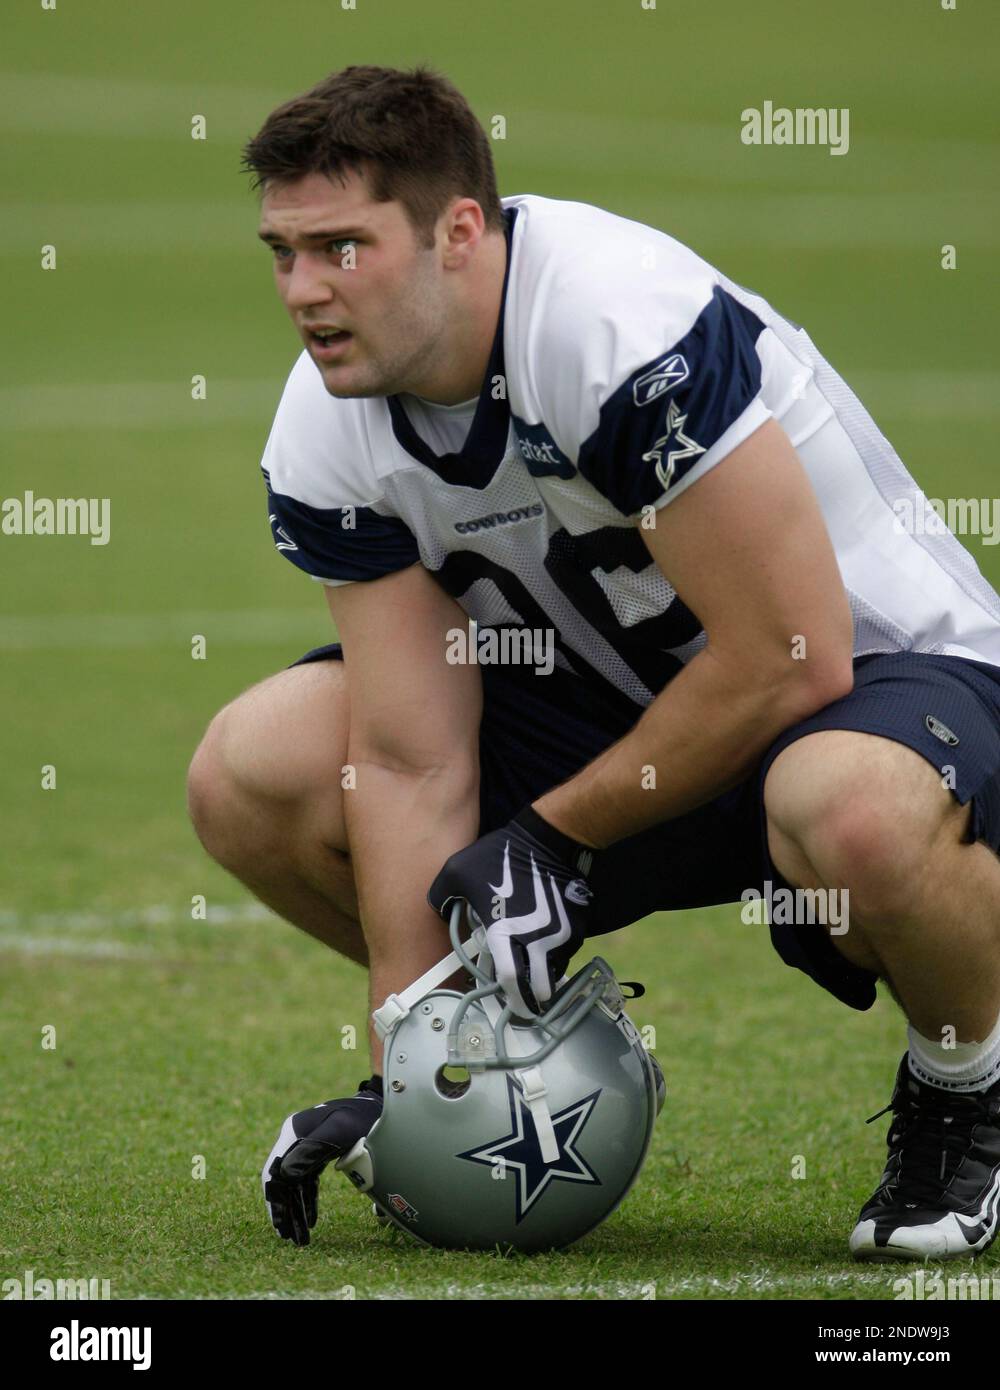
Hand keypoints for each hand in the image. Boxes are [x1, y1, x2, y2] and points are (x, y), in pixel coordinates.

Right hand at [261, 1079, 382, 1244]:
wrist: (378, 1106)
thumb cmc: (360, 1117)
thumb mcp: (338, 1132)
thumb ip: (311, 1150)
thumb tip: (284, 1175)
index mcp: (293, 1132)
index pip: (275, 1172)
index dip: (275, 1201)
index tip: (279, 1226)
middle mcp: (294, 1139)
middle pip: (283, 1181)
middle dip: (287, 1211)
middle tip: (291, 1239)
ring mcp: (305, 1146)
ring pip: (295, 1185)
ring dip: (297, 1210)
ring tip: (301, 1237)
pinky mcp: (317, 1153)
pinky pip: (307, 1182)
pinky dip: (308, 1201)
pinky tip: (312, 1220)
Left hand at [428, 806, 597, 1017]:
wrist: (550, 838)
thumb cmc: (500, 855)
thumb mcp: (456, 871)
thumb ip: (441, 896)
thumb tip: (440, 909)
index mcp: (505, 934)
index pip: (510, 982)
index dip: (510, 998)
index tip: (508, 1004)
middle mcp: (536, 941)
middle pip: (541, 988)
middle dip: (534, 998)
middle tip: (526, 1000)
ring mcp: (560, 935)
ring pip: (555, 970)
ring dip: (545, 975)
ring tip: (535, 967)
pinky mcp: (577, 925)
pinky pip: (566, 950)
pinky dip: (556, 953)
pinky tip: (546, 940)